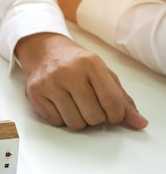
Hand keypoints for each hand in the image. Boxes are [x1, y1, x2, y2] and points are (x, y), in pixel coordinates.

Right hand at [15, 33, 147, 130]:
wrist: (44, 51)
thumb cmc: (76, 64)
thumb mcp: (102, 73)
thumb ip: (121, 99)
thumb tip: (139, 123)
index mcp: (90, 64)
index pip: (112, 102)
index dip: (116, 115)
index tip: (112, 114)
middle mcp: (68, 72)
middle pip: (93, 116)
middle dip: (95, 117)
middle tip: (90, 107)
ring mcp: (49, 83)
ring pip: (74, 123)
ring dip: (78, 120)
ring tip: (76, 106)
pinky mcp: (35, 93)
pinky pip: (56, 122)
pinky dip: (61, 118)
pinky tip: (61, 104)